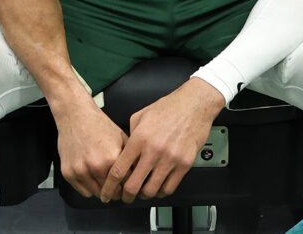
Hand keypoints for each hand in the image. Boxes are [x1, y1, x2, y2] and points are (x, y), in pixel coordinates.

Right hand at [56, 101, 128, 198]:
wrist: (76, 115)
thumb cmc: (99, 125)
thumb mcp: (121, 138)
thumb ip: (130, 157)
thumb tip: (138, 174)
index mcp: (112, 157)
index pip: (126, 184)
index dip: (130, 187)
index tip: (129, 188)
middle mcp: (96, 166)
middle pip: (112, 193)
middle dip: (117, 191)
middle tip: (117, 187)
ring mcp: (80, 170)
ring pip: (97, 194)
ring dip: (102, 190)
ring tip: (104, 179)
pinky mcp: (68, 173)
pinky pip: (83, 191)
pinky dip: (89, 187)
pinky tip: (92, 176)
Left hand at [100, 78, 224, 203]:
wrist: (194, 105)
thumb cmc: (169, 108)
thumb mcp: (141, 116)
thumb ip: (130, 135)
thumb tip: (125, 151)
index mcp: (139, 138)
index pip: (119, 169)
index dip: (110, 185)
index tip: (108, 190)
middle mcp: (153, 150)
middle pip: (134, 185)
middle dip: (126, 196)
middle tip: (126, 196)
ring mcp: (170, 158)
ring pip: (152, 190)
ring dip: (144, 195)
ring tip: (143, 192)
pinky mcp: (184, 164)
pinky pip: (170, 187)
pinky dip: (161, 192)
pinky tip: (159, 188)